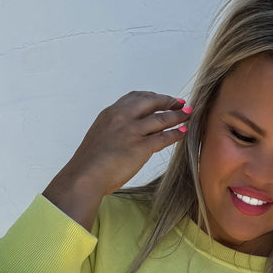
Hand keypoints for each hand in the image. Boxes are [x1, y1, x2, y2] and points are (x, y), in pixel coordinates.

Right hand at [43, 91, 190, 229]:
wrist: (85, 176)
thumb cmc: (89, 163)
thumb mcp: (100, 136)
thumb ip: (114, 130)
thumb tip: (125, 135)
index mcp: (111, 113)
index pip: (135, 97)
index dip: (152, 97)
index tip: (161, 99)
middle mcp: (122, 117)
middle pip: (151, 102)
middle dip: (168, 101)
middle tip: (180, 103)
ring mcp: (133, 131)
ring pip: (161, 118)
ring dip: (177, 116)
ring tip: (188, 115)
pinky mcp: (141, 147)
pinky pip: (164, 137)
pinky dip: (176, 133)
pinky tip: (183, 132)